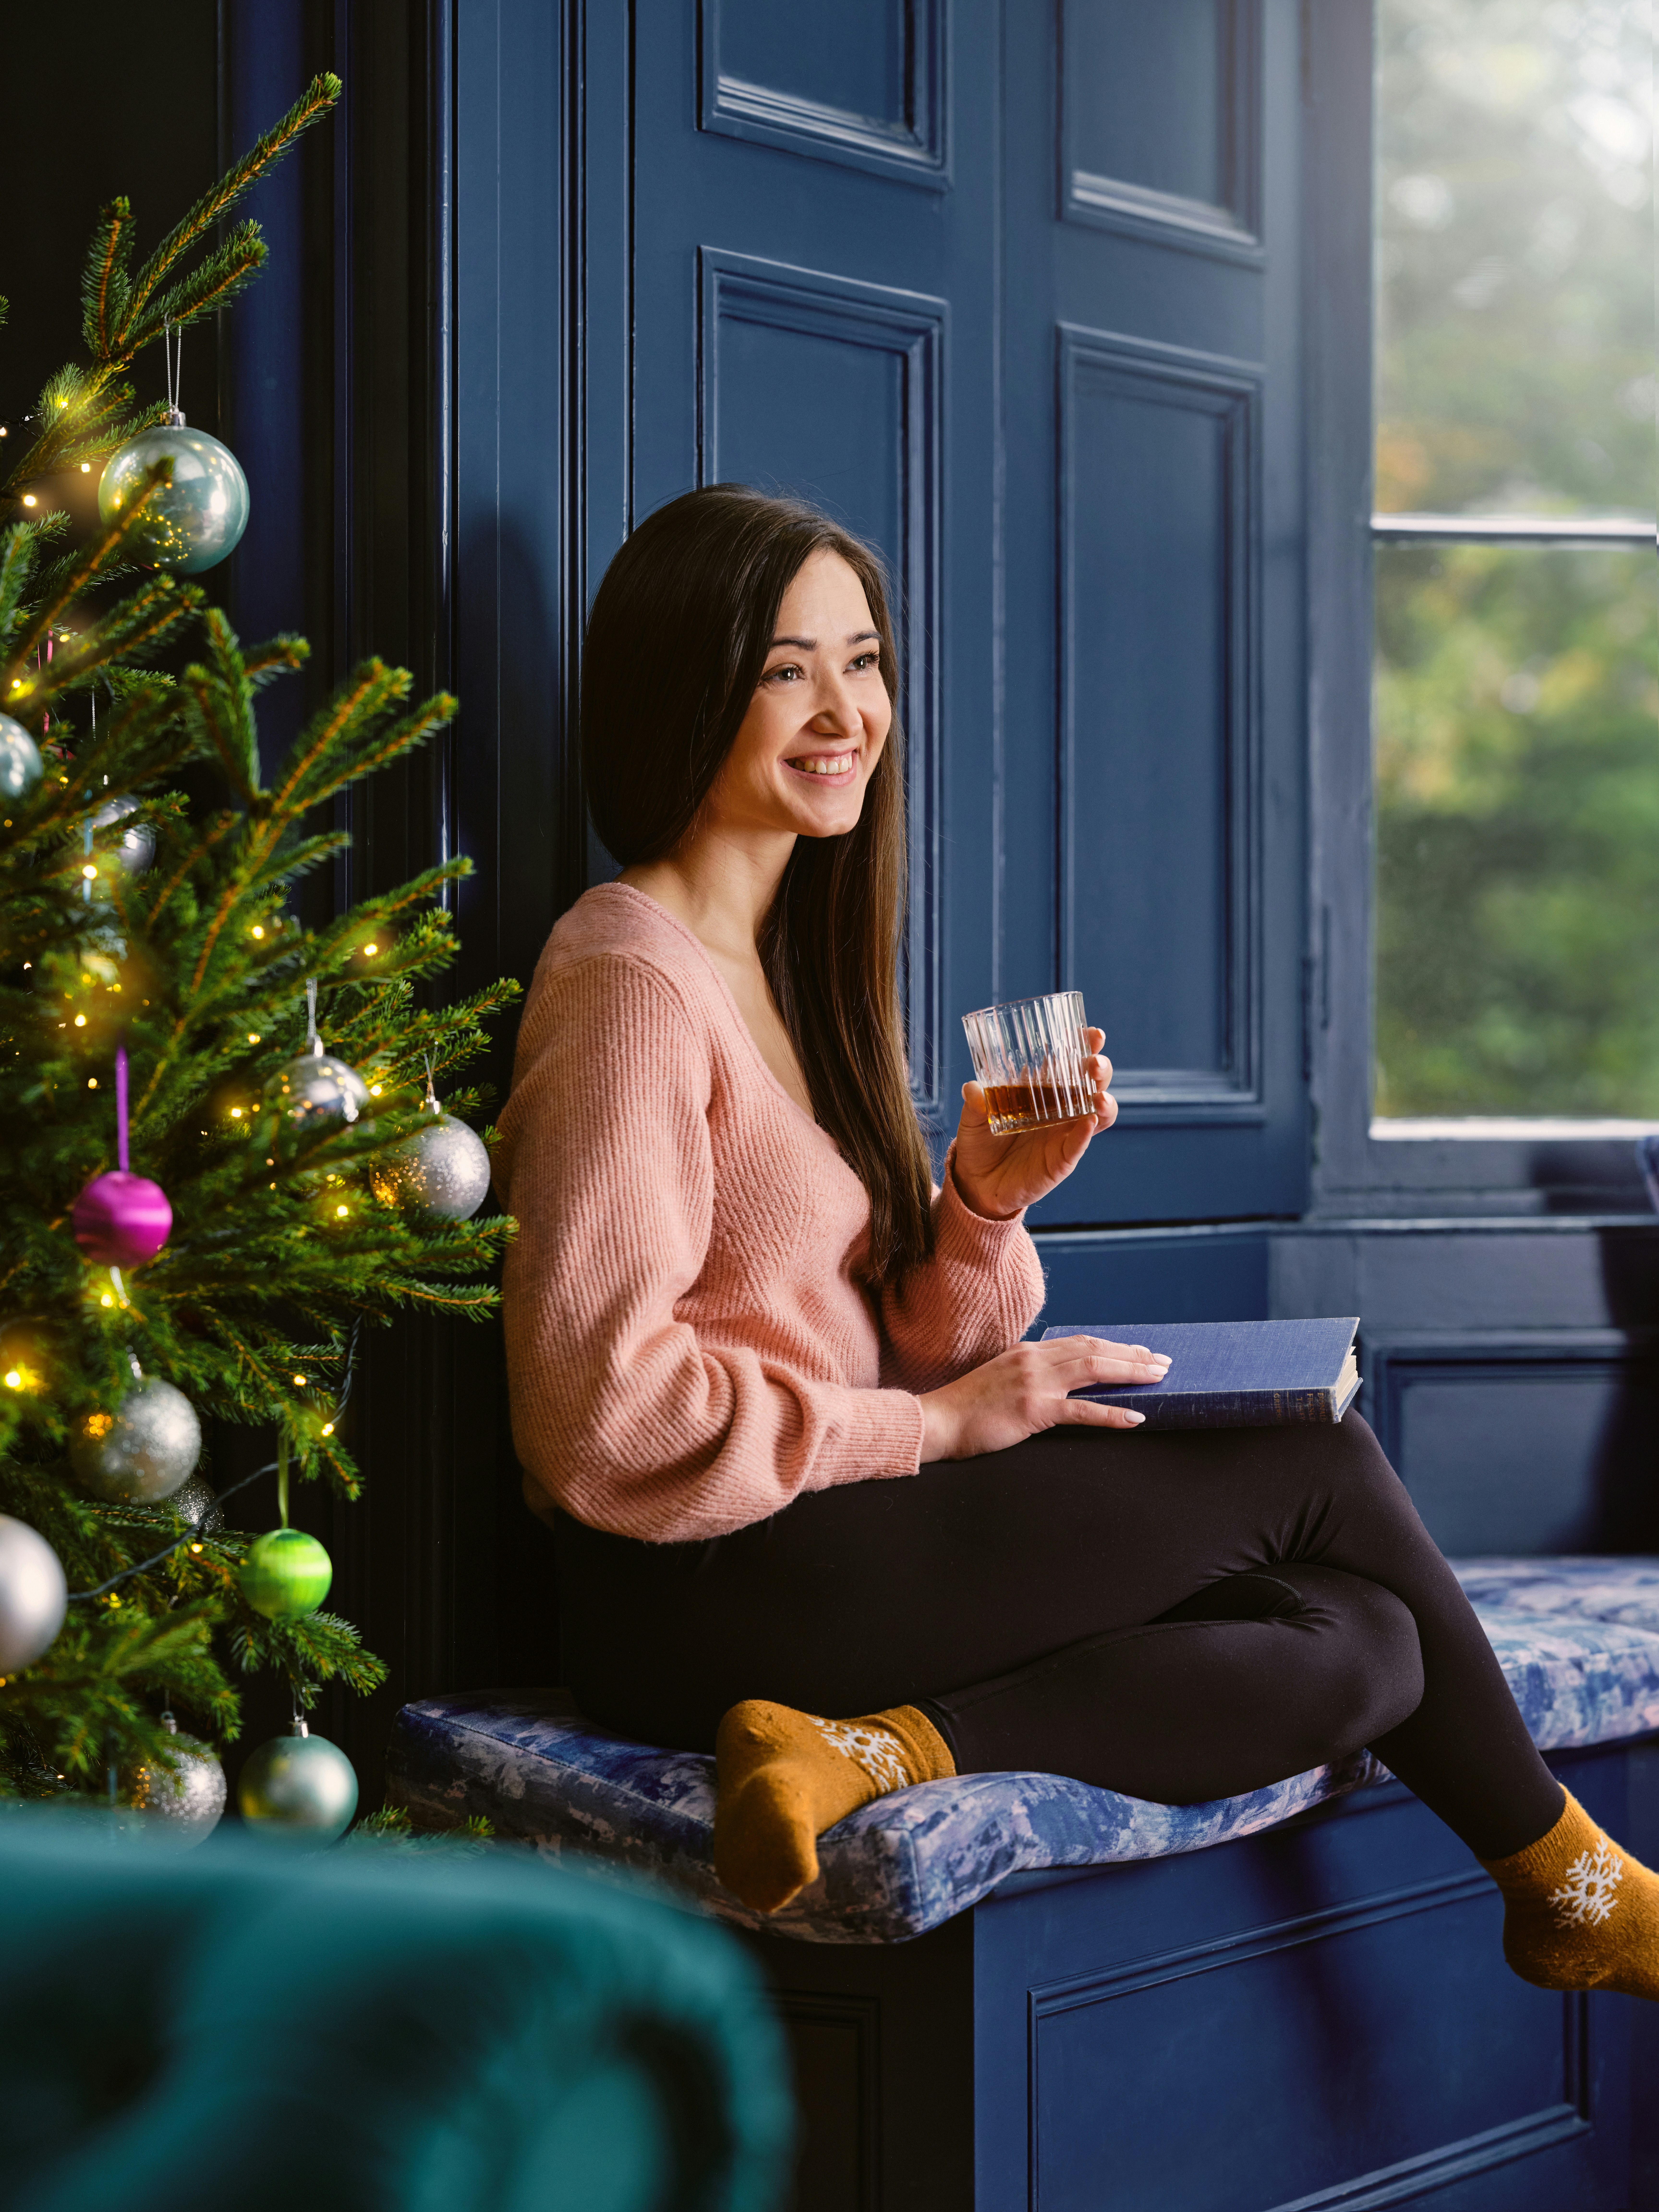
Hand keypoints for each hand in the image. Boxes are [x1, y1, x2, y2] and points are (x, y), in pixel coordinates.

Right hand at [917, 1336, 1169, 1461]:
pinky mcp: (1033, 1410)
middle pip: (1093, 1349)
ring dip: (1130, 1373)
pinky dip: (1111, 1413)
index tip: (1140, 1352)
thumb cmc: (968, 1407)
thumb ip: (1030, 1374)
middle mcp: (1034, 1360)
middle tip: (1162, 1362)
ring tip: (1158, 1378)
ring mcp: (1034, 1383)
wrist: (938, 1421)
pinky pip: (1081, 1411)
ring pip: (1093, 1369)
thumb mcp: (1002, 1379)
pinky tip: (1135, 1417)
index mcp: (1027, 1352)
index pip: (1081, 1341)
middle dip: (1131, 1355)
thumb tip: (1059, 1382)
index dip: (1114, 1346)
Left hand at [951, 1028, 1115, 1219]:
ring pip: (1098, 1113)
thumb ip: (974, 1104)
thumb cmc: (979, 1142)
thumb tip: (973, 1088)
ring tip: (1099, 1096)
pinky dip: (1085, 1133)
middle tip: (1094, 1062)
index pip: (1069, 1062)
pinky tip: (1087, 1122)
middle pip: (1092, 1083)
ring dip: (1104, 1102)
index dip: (1084, 1046)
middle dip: (1100, 1069)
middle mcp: (1061, 1108)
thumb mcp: (972, 1119)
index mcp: (1043, 1089)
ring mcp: (1066, 1133)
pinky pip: (1080, 1143)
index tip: (1090, 1033)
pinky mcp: (1063, 1158)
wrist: (977, 1182)